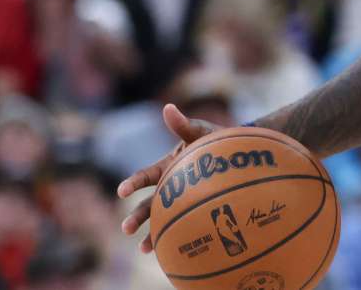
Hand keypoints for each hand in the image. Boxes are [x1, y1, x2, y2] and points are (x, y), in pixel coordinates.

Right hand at [118, 103, 221, 251]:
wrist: (239, 154)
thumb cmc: (216, 140)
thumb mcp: (201, 131)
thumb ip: (184, 125)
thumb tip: (168, 107)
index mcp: (167, 166)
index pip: (146, 175)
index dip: (133, 183)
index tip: (122, 191)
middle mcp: (170, 186)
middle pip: (149, 204)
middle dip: (136, 216)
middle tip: (125, 229)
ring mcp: (181, 200)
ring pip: (162, 219)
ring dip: (151, 234)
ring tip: (144, 249)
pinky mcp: (195, 210)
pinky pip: (184, 225)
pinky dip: (177, 238)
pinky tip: (171, 252)